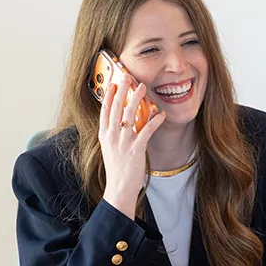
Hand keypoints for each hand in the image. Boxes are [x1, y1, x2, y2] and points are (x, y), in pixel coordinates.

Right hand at [99, 77, 165, 219]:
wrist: (119, 188)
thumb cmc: (117, 169)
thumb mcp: (111, 148)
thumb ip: (114, 134)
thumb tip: (123, 120)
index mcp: (104, 135)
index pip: (104, 110)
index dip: (108, 95)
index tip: (113, 82)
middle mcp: (112, 136)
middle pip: (116, 108)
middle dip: (122, 90)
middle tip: (127, 77)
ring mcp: (123, 142)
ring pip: (129, 114)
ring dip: (137, 99)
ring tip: (143, 87)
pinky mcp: (136, 149)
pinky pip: (146, 130)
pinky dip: (154, 121)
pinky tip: (161, 114)